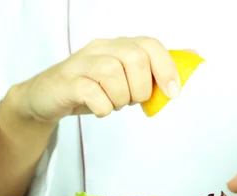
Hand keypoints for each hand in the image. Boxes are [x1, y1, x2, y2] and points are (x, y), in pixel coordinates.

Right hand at [14, 36, 180, 124]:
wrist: (44, 99)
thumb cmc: (89, 89)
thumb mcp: (124, 79)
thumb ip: (154, 69)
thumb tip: (193, 57)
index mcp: (118, 46)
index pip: (150, 44)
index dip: (166, 68)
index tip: (172, 93)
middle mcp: (100, 48)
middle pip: (135, 58)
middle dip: (141, 87)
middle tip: (133, 101)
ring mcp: (81, 63)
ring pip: (113, 73)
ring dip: (120, 98)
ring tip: (113, 104)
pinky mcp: (66, 82)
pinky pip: (91, 91)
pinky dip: (102, 107)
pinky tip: (99, 109)